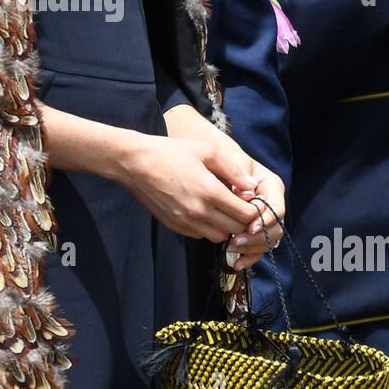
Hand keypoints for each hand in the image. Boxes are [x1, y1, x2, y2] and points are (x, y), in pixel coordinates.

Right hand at [164, 107, 285, 270]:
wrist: (134, 164)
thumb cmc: (171, 152)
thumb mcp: (206, 151)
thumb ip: (232, 169)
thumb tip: (252, 186)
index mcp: (210, 192)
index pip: (245, 214)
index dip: (253, 209)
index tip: (251, 200)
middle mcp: (199, 212)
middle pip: (235, 229)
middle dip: (243, 220)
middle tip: (241, 207)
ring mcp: (185, 222)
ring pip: (219, 237)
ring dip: (226, 227)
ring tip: (224, 211)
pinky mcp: (175, 226)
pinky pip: (200, 235)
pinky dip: (208, 228)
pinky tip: (205, 212)